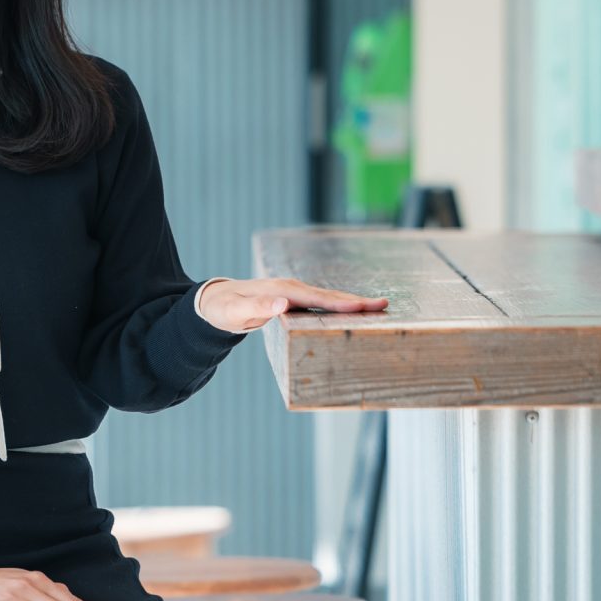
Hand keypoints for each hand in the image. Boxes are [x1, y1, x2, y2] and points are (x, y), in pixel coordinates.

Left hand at [199, 277, 387, 333]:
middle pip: (329, 295)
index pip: (317, 298)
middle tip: (385, 305)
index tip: (365, 306)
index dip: (342, 303)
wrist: (214, 300)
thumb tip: (283, 304)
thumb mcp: (235, 311)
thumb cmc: (223, 308)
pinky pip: (321, 302)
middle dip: (357, 300)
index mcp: (282, 291)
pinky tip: (352, 313)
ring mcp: (293, 292)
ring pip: (328, 298)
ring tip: (378, 308)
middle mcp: (291, 288)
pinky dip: (339, 306)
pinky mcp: (294, 299)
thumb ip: (256, 308)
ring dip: (352, 302)